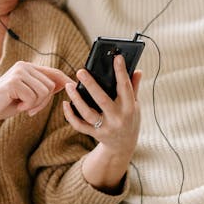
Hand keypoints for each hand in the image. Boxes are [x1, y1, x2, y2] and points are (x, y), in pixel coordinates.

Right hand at [0, 62, 73, 129]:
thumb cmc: (4, 104)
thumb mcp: (27, 96)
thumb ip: (43, 88)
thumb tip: (66, 83)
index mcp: (28, 68)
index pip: (54, 73)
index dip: (65, 81)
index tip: (72, 88)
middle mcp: (24, 66)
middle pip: (51, 86)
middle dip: (44, 102)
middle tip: (29, 108)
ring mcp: (18, 72)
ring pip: (44, 92)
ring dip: (34, 105)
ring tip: (21, 105)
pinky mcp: (13, 81)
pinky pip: (33, 97)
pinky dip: (26, 106)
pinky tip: (15, 105)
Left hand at [63, 54, 140, 191]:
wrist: (123, 146)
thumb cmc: (129, 120)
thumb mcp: (135, 105)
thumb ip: (134, 88)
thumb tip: (137, 70)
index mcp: (129, 108)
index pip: (125, 88)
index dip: (121, 72)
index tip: (117, 57)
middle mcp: (117, 118)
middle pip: (102, 100)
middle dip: (91, 85)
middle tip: (80, 71)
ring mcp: (105, 128)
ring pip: (87, 113)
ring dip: (77, 99)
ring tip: (69, 85)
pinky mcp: (94, 134)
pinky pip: (79, 125)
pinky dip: (70, 115)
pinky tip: (66, 103)